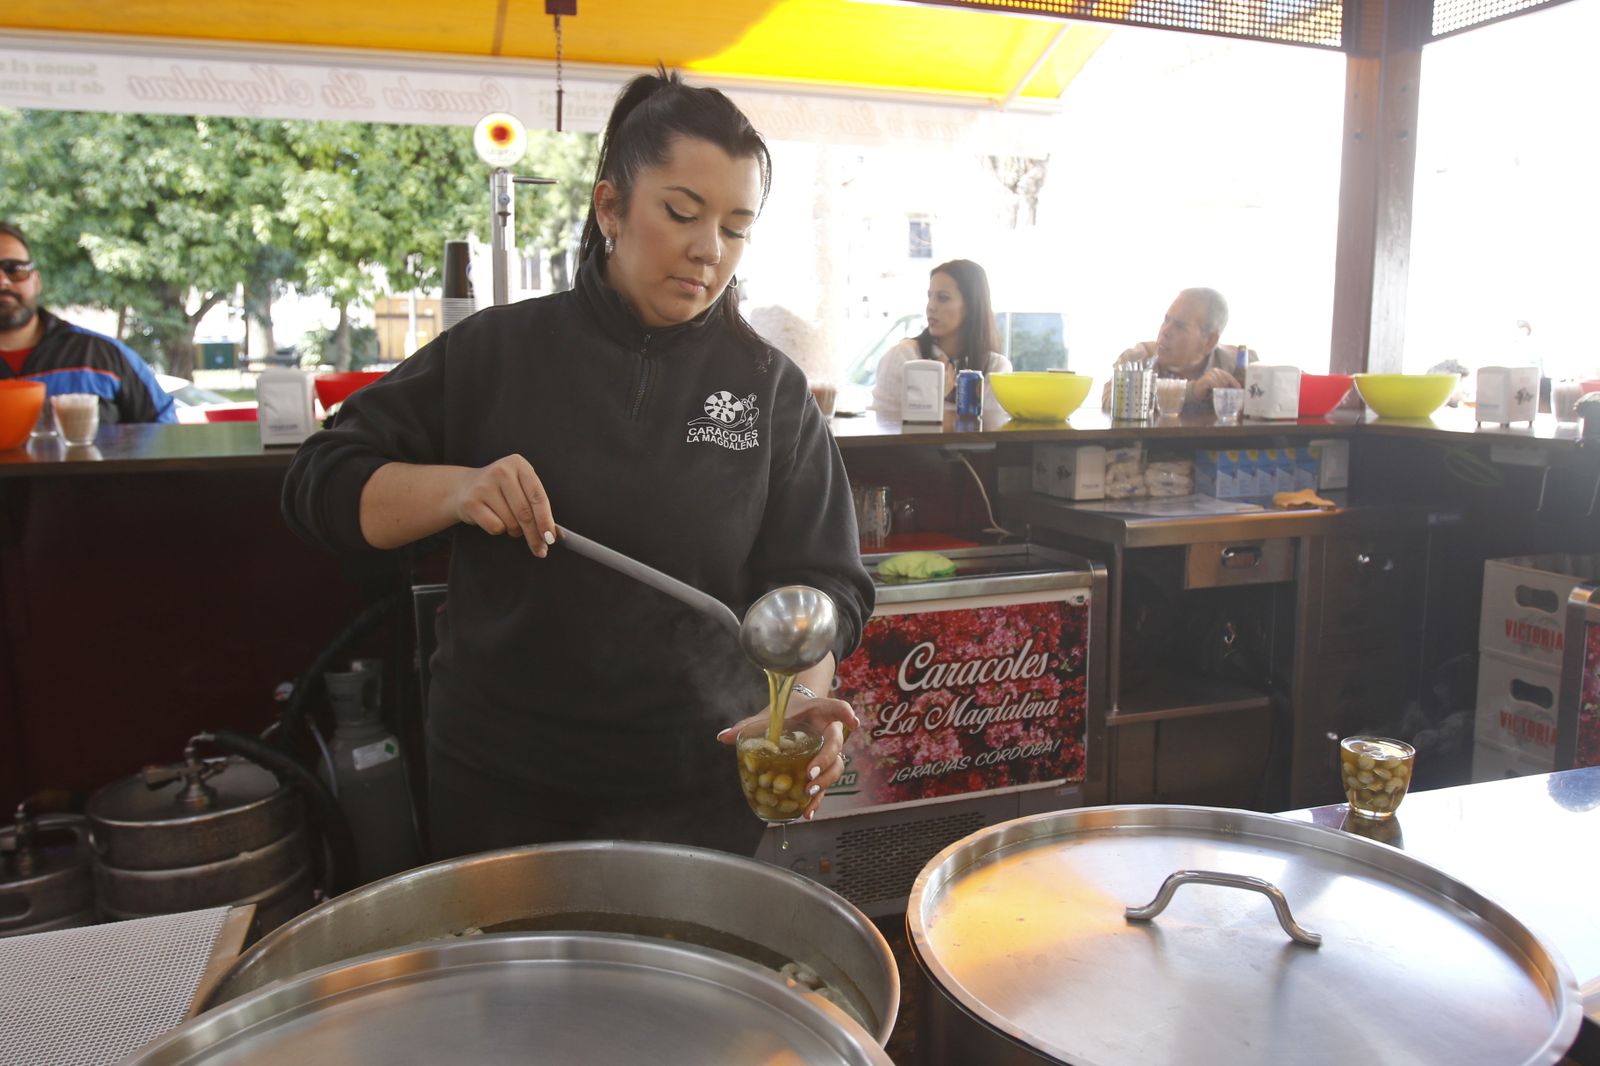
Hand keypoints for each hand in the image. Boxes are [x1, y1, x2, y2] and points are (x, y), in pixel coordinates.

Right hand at [451, 454, 555, 556]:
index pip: (537, 496)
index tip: (550, 537)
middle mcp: (501, 471)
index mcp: (518, 464)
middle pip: (525, 513)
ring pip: (511, 522)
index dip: (546, 520)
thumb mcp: (520, 487)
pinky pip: (495, 527)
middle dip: (534, 535)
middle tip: (540, 548)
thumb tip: (549, 534)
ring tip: (508, 520)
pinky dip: (498, 530)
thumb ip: (536, 506)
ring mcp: (484, 486)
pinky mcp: (471, 502)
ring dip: (514, 530)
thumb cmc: (501, 490)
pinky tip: (493, 518)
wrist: (465, 486)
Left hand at [718, 692, 859, 819]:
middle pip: (837, 744)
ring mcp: (831, 750)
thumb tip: (722, 737)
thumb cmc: (786, 712)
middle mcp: (830, 731)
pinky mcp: (825, 767)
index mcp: (820, 712)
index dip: (846, 714)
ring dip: (825, 781)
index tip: (853, 721)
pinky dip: (818, 798)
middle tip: (811, 773)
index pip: (838, 708)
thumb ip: (748, 726)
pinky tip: (807, 812)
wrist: (798, 712)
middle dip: (826, 760)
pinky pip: (826, 783)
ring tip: (809, 794)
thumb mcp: (769, 715)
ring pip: (836, 767)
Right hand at [1192, 367, 1239, 399]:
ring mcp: (1210, 374)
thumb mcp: (1218, 386)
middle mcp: (1215, 371)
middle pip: (1226, 379)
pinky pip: (1215, 384)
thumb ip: (1225, 385)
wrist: (1196, 391)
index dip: (1234, 382)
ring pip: (1221, 382)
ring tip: (1224, 394)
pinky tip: (1218, 392)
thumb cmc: (1208, 389)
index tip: (1239, 388)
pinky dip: (1217, 389)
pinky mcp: (1206, 379)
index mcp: (1218, 371)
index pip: (1229, 376)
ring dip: (1223, 389)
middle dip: (1229, 387)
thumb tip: (1236, 388)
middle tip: (1232, 394)